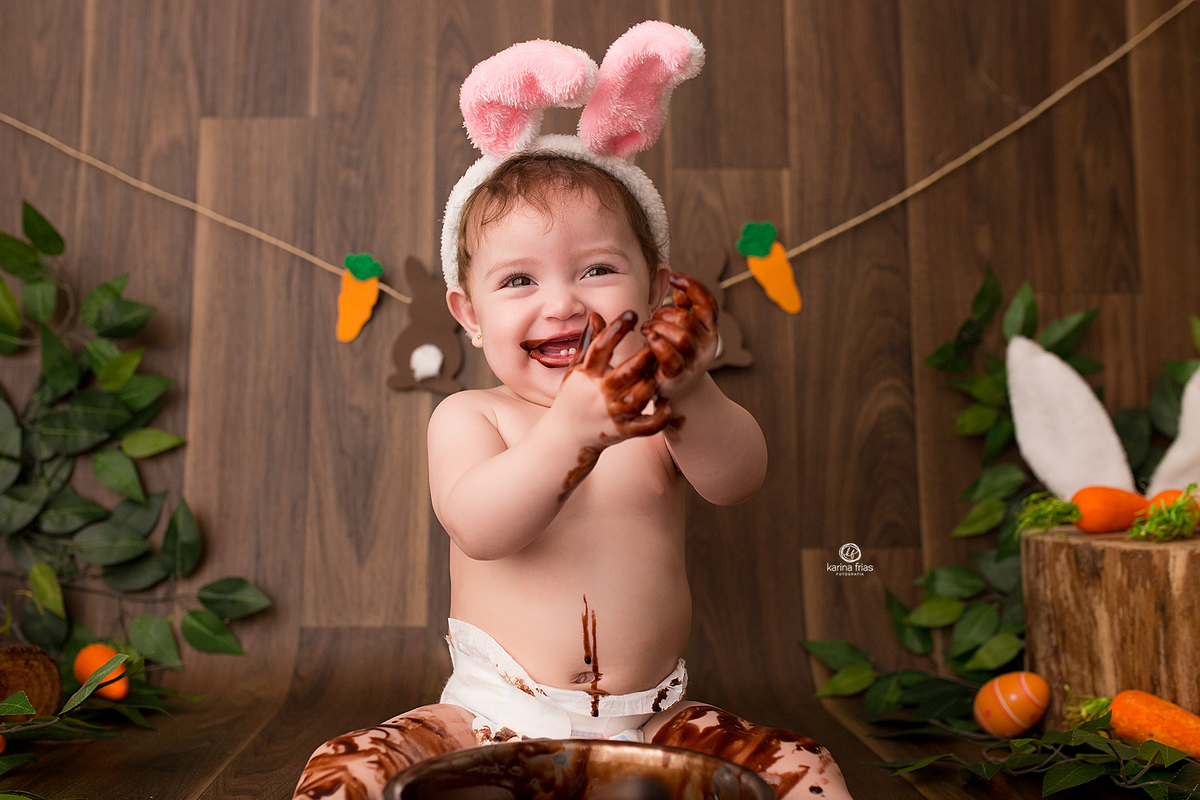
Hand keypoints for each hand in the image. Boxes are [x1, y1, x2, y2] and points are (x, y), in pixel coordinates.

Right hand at [563, 310, 672, 441]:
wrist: (566, 437)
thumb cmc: (573, 398)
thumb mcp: (576, 369)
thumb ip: (588, 342)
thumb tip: (595, 315)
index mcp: (586, 375)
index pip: (601, 348)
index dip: (616, 329)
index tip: (632, 314)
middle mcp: (598, 395)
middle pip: (624, 374)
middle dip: (643, 358)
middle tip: (657, 344)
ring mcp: (611, 415)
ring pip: (636, 400)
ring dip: (651, 386)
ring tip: (659, 373)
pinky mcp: (623, 432)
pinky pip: (645, 427)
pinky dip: (659, 417)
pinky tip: (667, 403)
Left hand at [641, 272, 717, 398]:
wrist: (680, 394)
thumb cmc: (675, 353)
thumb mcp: (682, 328)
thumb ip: (682, 306)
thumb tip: (676, 281)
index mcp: (709, 328)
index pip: (707, 301)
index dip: (692, 285)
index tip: (673, 277)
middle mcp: (707, 344)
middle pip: (687, 319)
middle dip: (664, 313)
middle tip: (651, 319)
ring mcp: (694, 362)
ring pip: (681, 336)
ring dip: (658, 328)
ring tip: (647, 331)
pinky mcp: (677, 377)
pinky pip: (671, 358)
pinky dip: (658, 345)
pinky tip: (649, 340)